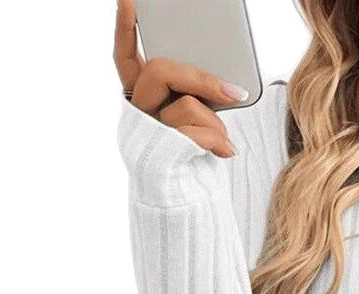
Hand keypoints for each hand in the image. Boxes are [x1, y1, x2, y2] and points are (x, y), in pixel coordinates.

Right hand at [113, 0, 241, 157]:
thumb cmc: (195, 153)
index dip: (125, 28)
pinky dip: (218, 142)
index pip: (125, 56)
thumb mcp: (196, 115)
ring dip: (214, 121)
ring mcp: (147, 132)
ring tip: (223, 139)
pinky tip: (227, 151)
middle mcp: (138, 111)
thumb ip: (195, 93)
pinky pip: (195, 134)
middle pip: (159, 71)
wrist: (190, 200)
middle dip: (201, 79)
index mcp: (140, 95)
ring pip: (184, 104)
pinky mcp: (162, 154)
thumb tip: (225, 85)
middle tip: (234, 93)